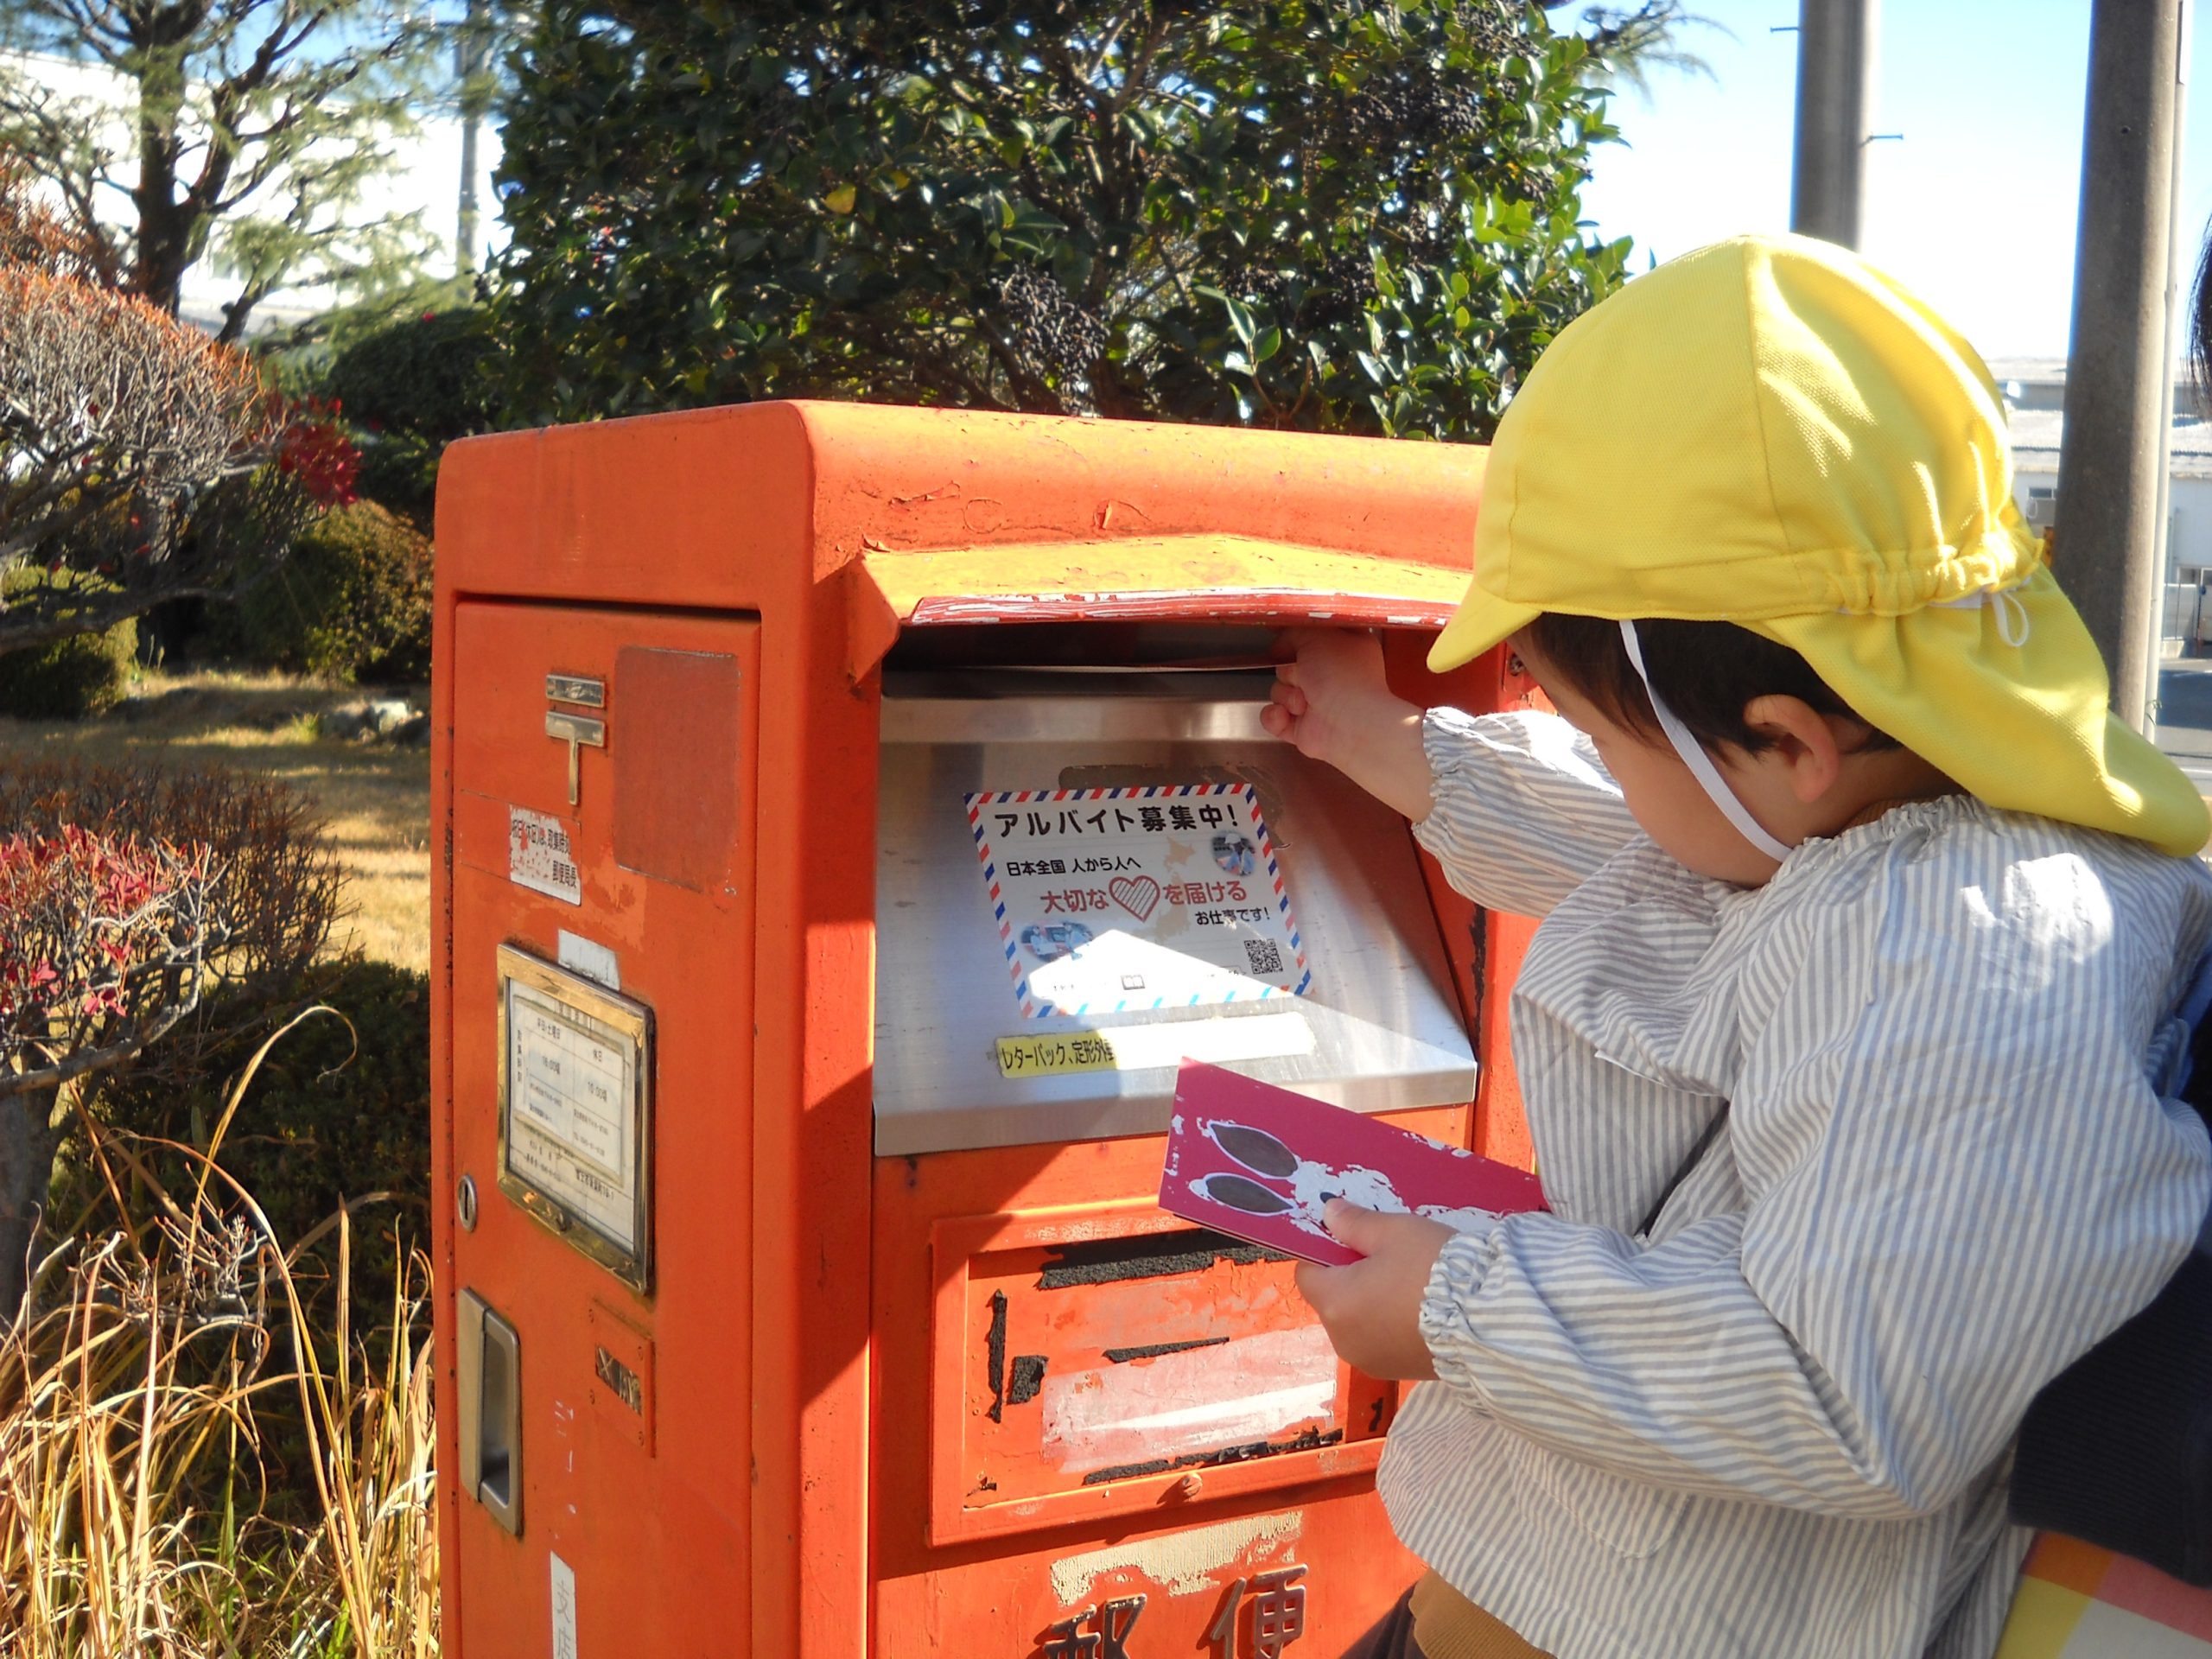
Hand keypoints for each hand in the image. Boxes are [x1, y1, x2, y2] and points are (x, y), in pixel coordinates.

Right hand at [1261, 630, 1432, 820]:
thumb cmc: (1343, 677)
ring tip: (1304, 702)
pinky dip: (1276, 717)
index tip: (1287, 641)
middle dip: (1289, 672)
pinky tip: (1286, 715)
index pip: (1314, 639)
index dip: (1297, 640)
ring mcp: (1319, 704)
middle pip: (1290, 667)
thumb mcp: (1316, 635)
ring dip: (1286, 696)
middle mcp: (1334, 677)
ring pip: (1280, 692)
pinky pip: (1274, 718)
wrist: (1348, 723)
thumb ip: (1295, 631)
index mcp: (1346, 650)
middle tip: (1304, 676)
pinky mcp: (1305, 729)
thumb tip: (1283, 641)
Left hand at [1294, 1201, 1453, 1381]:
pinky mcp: (1396, 1373)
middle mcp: (1342, 1339)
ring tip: (1412, 1285)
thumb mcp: (1394, 1232)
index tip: (1355, 1241)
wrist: (1487, 1321)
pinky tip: (1422, 1311)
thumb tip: (1328, 1214)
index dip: (1326, 1253)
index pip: (1307, 1273)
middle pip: (1333, 1299)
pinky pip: (1380, 1342)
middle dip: (1352, 1278)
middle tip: (1392, 1259)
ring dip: (1372, 1303)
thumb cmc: (1432, 1268)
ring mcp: (1370, 1361)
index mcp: (1334, 1304)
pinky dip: (1391, 1326)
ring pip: (1357, 1322)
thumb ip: (1355, 1224)